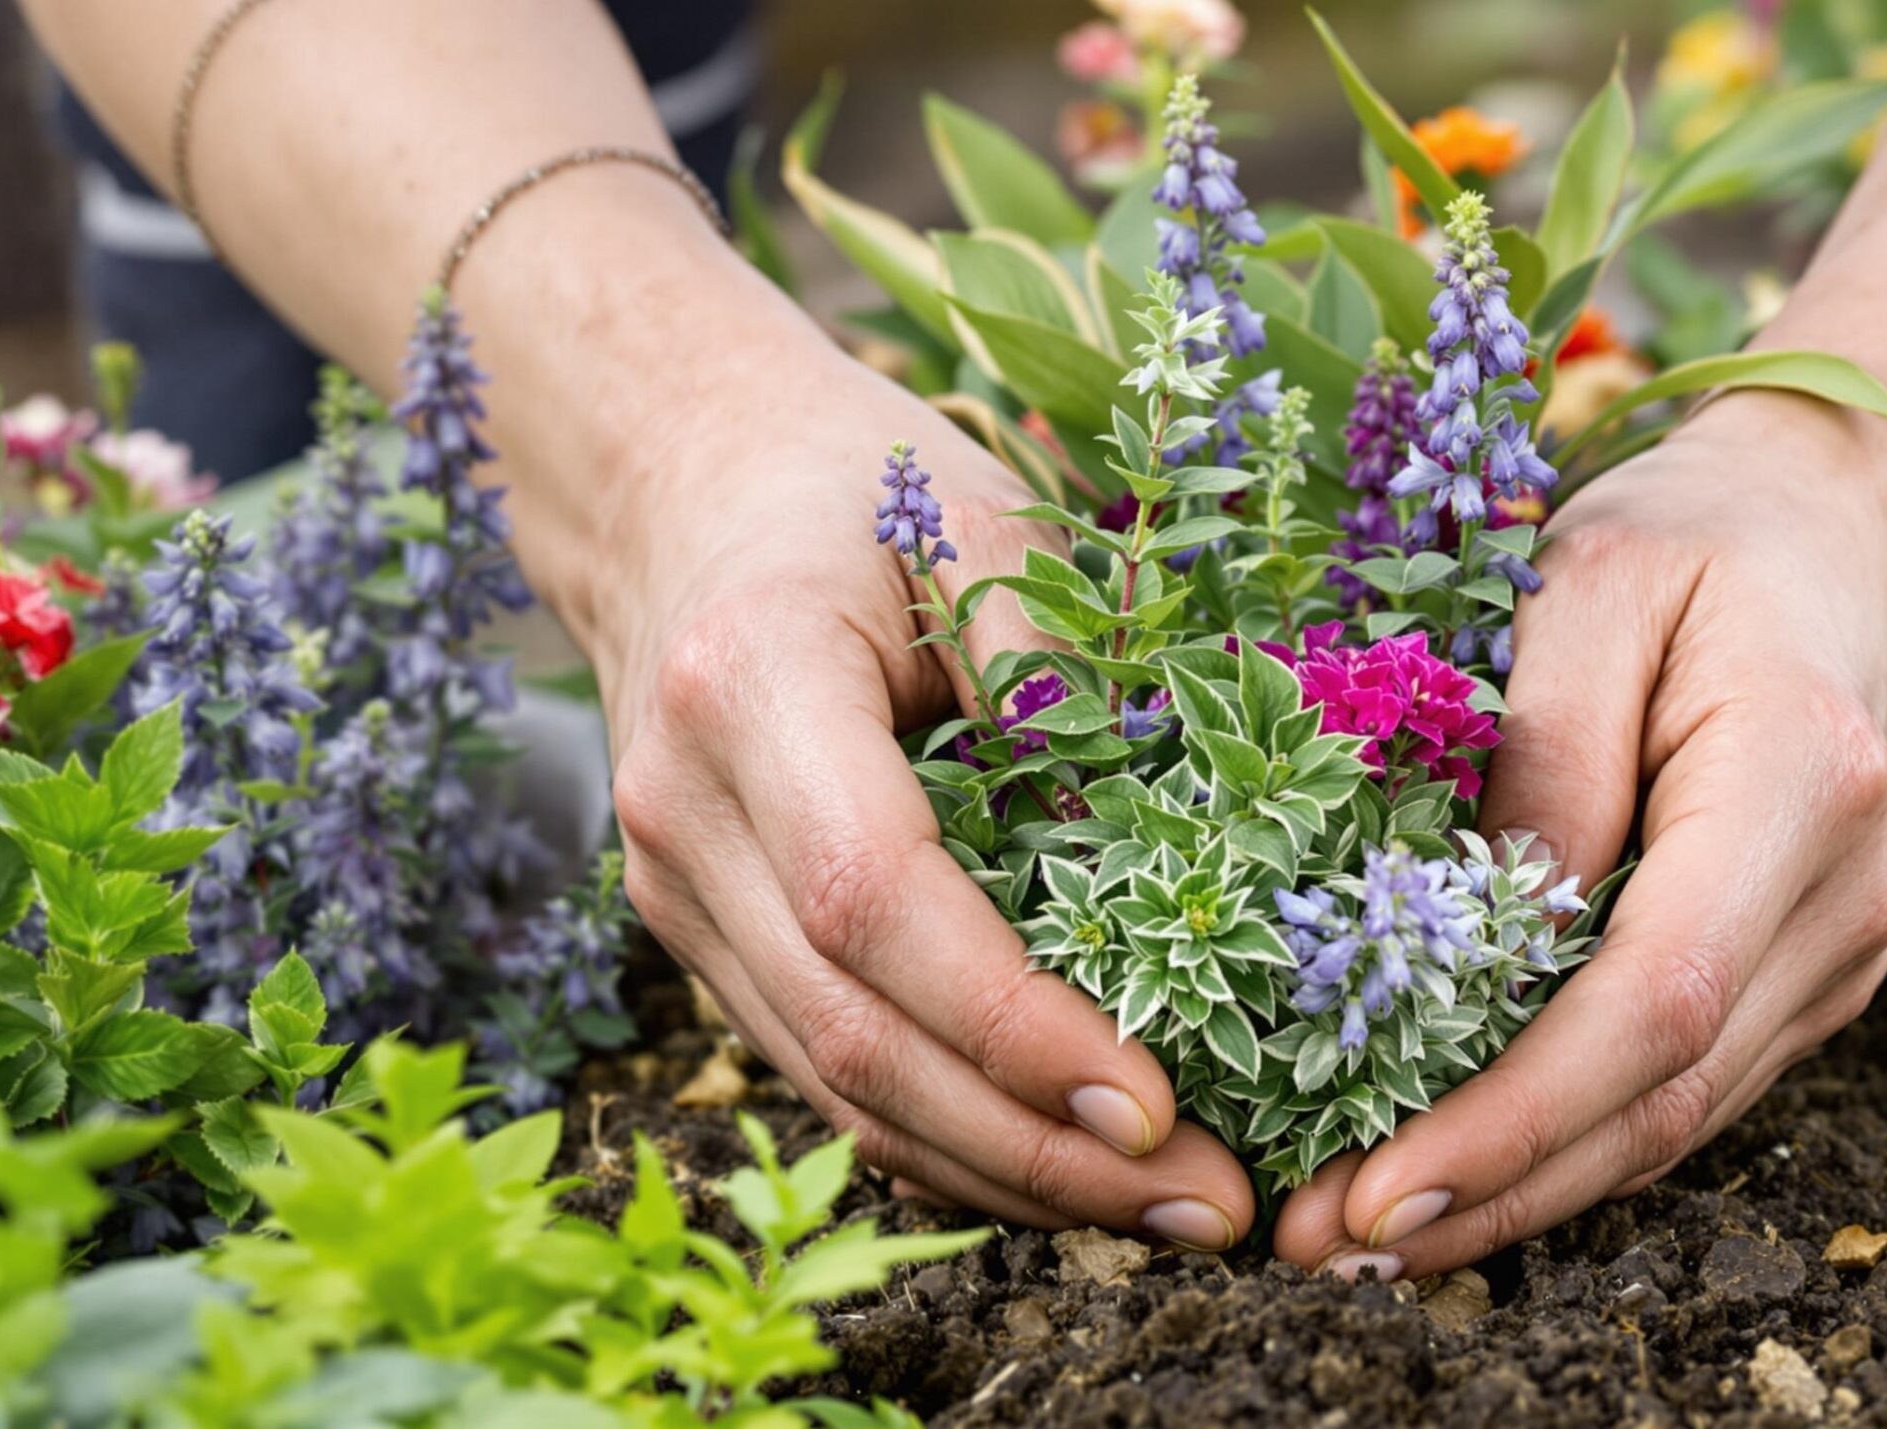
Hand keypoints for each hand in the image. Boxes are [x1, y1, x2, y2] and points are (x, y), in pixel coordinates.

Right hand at [595, 362, 1254, 1250]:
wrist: (678, 479)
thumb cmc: (857, 485)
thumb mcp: (989, 523)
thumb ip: (1071, 675)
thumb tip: (1182, 868)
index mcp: (749, 684)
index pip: (874, 900)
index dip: (1013, 1023)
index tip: (1158, 1105)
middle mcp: (685, 812)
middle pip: (854, 1034)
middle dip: (1037, 1147)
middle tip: (1212, 1209)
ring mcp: (674, 889)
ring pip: (830, 1085)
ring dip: (1002, 1171)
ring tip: (1167, 1214)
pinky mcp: (698, 932)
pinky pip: (820, 1067)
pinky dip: (943, 1134)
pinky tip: (1063, 1170)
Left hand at [1275, 395, 1886, 1278]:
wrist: (1853, 534)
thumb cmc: (1703, 536)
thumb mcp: (1591, 578)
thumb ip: (1542, 746)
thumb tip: (1485, 922)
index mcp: (1799, 780)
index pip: (1653, 996)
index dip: (1519, 1112)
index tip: (1382, 1182)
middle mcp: (1844, 895)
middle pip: (1666, 1094)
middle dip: (1494, 1187)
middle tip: (1324, 1246)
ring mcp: (1841, 948)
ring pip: (1679, 1117)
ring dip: (1524, 1191)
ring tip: (1362, 1235)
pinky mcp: (1809, 971)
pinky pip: (1686, 1083)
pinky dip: (1574, 1141)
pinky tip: (1465, 1173)